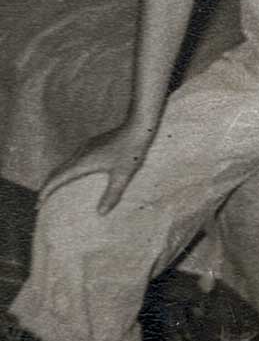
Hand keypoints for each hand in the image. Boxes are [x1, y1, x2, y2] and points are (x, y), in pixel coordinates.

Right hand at [40, 121, 156, 213]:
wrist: (138, 126)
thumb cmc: (132, 150)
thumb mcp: (123, 175)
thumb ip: (112, 195)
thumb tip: (100, 214)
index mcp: (82, 162)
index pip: (57, 178)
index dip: (46, 191)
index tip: (38, 204)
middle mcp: (80, 154)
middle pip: (56, 171)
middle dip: (47, 186)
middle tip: (42, 202)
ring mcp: (85, 147)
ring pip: (64, 164)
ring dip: (56, 177)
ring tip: (54, 191)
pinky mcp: (92, 144)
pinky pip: (73, 159)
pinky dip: (66, 170)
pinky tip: (75, 175)